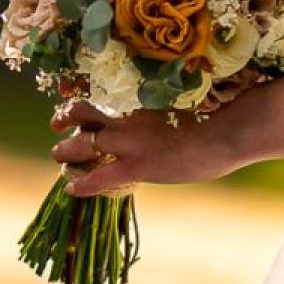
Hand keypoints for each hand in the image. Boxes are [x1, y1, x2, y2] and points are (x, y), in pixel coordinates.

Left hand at [48, 84, 253, 196]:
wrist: (225, 130)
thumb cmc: (213, 113)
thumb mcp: (179, 100)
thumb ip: (157, 105)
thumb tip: (154, 110)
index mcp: (135, 96)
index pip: (96, 96)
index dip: (79, 104)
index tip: (71, 108)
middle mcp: (125, 115)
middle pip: (81, 117)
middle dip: (65, 124)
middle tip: (58, 130)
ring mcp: (128, 141)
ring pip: (81, 145)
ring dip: (66, 152)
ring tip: (60, 157)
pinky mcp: (136, 166)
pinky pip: (98, 177)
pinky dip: (82, 183)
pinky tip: (72, 188)